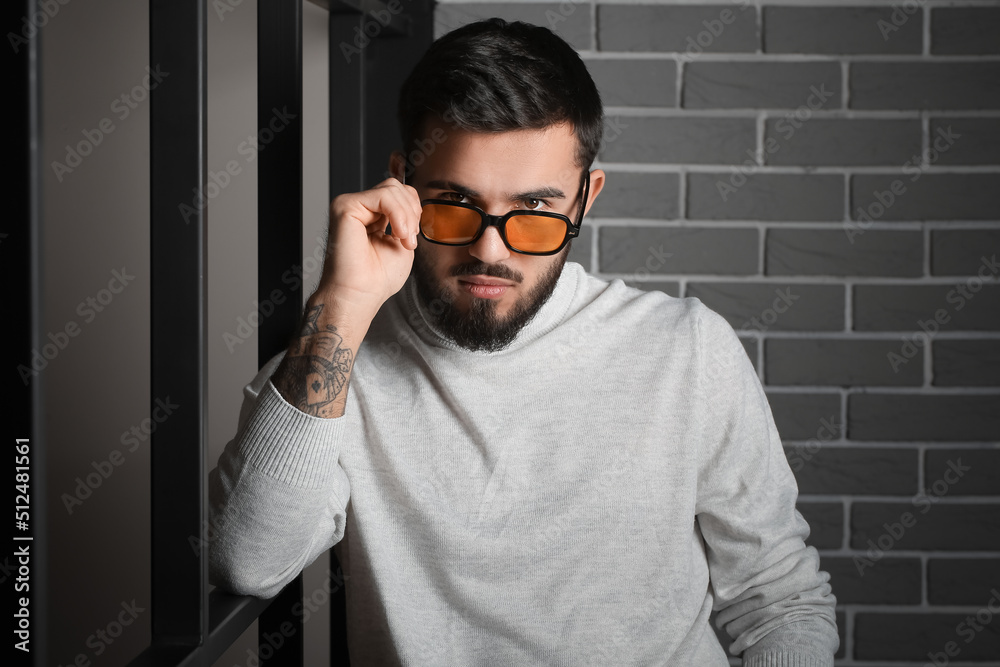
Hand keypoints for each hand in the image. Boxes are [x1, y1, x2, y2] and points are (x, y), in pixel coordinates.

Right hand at [316, 178, 421, 317]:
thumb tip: (412, 201)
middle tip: (409, 239)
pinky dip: (398, 214)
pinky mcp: (346, 206)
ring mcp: (351, 205)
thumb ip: (407, 219)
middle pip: (396, 186)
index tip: (413, 235)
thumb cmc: (377, 279)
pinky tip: (398, 234)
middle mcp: (360, 209)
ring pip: (391, 188)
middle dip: (412, 211)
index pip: (399, 192)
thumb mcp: (402, 241)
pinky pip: (383, 196)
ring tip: (404, 239)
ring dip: (407, 215)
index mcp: (372, 216)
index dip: (413, 209)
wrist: (361, 295)